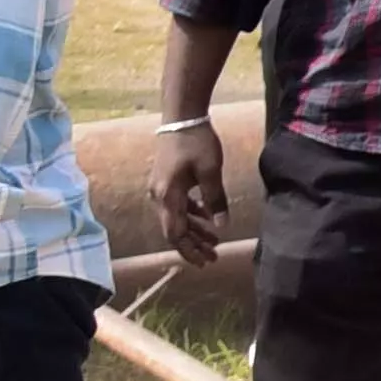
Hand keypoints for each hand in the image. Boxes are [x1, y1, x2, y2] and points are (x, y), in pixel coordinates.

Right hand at [156, 120, 228, 263]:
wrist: (181, 117)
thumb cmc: (196, 142)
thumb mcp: (211, 172)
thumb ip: (216, 200)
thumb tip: (221, 225)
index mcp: (168, 196)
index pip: (176, 233)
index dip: (189, 250)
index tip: (204, 262)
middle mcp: (159, 196)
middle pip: (175, 229)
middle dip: (193, 245)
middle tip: (213, 257)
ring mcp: (161, 189)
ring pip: (177, 217)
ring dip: (194, 230)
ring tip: (214, 242)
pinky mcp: (167, 181)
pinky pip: (178, 205)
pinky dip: (192, 214)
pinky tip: (207, 218)